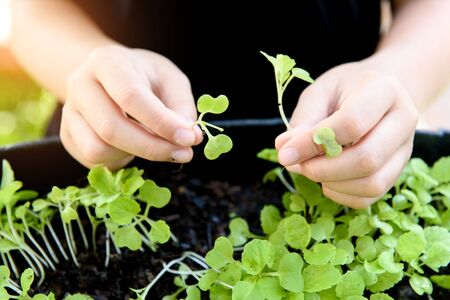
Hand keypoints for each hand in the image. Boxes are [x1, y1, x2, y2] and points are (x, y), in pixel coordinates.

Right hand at [60, 45, 201, 169]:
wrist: (109, 75)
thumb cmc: (144, 76)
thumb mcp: (170, 79)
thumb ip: (182, 107)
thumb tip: (190, 138)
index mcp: (106, 62)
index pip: (130, 96)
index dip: (161, 122)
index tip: (188, 138)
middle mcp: (80, 85)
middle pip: (111, 128)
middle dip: (153, 147)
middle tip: (184, 153)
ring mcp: (69, 112)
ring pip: (98, 149)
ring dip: (134, 155)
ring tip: (155, 144)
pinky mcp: (68, 135)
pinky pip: (93, 160)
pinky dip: (120, 160)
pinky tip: (134, 147)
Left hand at [275, 61, 418, 207]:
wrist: (375, 93)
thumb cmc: (344, 90)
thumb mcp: (319, 92)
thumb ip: (303, 120)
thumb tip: (284, 149)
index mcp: (384, 90)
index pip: (351, 123)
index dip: (313, 143)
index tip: (285, 153)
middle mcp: (403, 121)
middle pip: (368, 158)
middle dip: (323, 169)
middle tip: (296, 165)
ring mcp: (405, 150)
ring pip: (372, 183)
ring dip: (332, 184)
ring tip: (309, 169)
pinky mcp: (397, 172)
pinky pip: (370, 197)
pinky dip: (341, 195)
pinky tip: (326, 180)